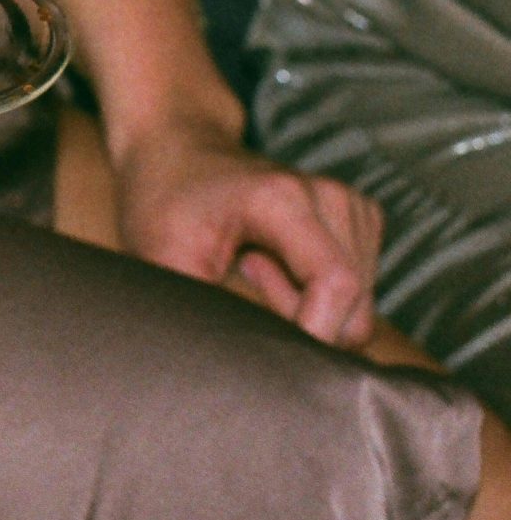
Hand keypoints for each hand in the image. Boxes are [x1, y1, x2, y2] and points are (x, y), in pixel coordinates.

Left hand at [110, 118, 382, 350]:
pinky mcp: (358, 218)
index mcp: (284, 200)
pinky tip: (272, 261)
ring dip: (306, 306)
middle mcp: (331, 197)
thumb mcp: (160, 259)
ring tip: (251, 265)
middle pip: (355, 307)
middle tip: (242, 280)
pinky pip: (357, 291)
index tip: (269, 353)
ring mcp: (351, 205)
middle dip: (303, 322)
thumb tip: (231, 371)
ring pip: (358, 306)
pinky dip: (316, 292)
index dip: (314, 334)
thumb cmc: (160, 203)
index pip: (337, 286)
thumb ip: (203, 313)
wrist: (173, 148)